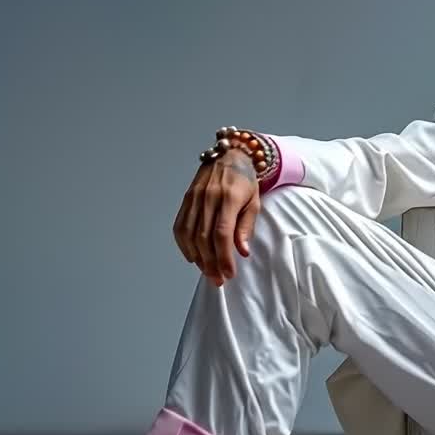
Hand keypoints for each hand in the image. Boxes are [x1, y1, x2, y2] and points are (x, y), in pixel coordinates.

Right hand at [173, 149, 260, 286]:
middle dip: (211, 263)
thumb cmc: (245, 180)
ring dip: (197, 258)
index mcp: (229, 197)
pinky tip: (192, 257)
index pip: (222, 233)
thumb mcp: (254, 201)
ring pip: (190, 234)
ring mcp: (194, 197)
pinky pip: (180, 226)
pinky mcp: (186, 199)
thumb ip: (246, 227)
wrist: (229, 154)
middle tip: (218, 279)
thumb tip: (242, 252)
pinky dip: (183, 245)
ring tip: (207, 272)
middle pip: (204, 237)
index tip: (229, 273)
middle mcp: (208, 197)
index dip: (224, 256)